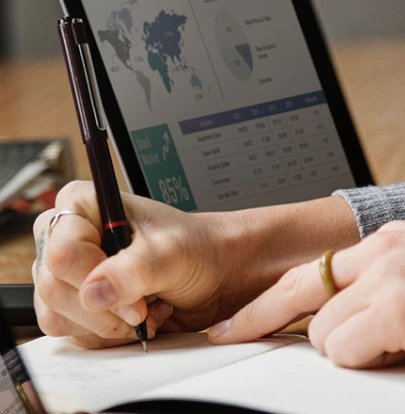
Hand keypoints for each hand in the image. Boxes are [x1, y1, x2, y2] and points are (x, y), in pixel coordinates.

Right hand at [33, 181, 239, 348]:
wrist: (213, 273)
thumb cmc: (195, 249)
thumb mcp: (171, 254)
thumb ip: (134, 271)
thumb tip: (94, 293)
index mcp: (83, 205)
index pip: (62, 253)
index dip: (95, 280)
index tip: (137, 297)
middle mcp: (67, 237)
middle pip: (54, 289)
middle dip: (105, 310)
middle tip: (144, 308)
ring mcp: (69, 274)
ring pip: (58, 316)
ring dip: (108, 324)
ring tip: (146, 307)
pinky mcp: (78, 304)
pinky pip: (73, 333)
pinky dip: (109, 334)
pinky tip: (138, 318)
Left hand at [209, 221, 404, 367]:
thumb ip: (383, 286)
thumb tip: (350, 319)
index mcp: (385, 241)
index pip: (310, 269)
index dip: (268, 298)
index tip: (238, 318)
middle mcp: (379, 251)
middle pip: (299, 293)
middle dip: (267, 319)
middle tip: (237, 336)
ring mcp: (387, 277)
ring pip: (323, 330)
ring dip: (345, 349)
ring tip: (390, 345)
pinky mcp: (399, 308)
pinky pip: (347, 349)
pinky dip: (364, 360)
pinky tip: (403, 349)